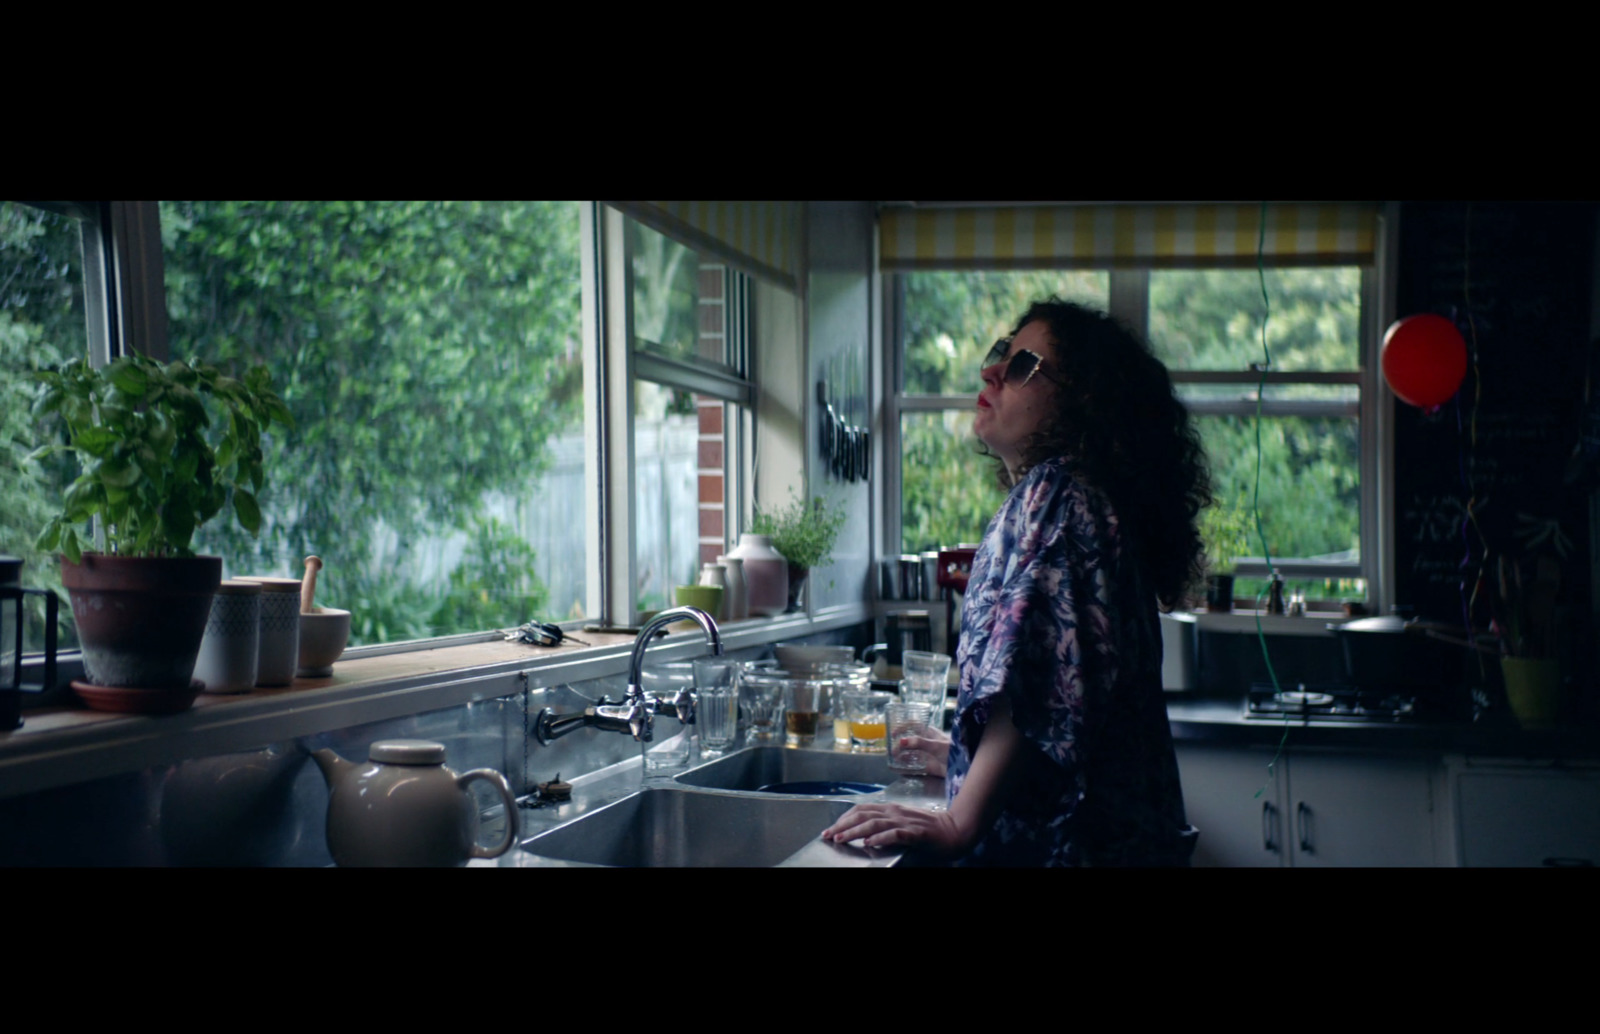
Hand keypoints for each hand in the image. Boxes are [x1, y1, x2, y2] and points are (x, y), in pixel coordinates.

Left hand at [821, 802, 966, 855]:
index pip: (861, 809)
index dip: (843, 818)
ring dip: (854, 831)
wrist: (955, 830)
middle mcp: (895, 812)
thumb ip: (886, 823)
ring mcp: (905, 822)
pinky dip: (880, 838)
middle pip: (862, 814)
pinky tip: (869, 843)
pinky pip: (895, 834)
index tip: (831, 828)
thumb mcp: (904, 821)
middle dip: (842, 825)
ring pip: (873, 823)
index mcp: (891, 808)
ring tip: (840, 839)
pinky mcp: (916, 833)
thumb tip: (864, 831)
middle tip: (827, 835)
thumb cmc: (930, 828)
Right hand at [897, 725, 949, 777]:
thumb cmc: (953, 751)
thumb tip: (902, 741)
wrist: (962, 767)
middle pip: (910, 742)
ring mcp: (927, 755)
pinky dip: (907, 768)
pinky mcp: (928, 767)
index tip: (893, 734)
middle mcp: (926, 743)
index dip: (902, 728)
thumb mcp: (936, 745)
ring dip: (902, 756)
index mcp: (929, 733)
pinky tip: (899, 769)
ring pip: (911, 755)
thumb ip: (920, 742)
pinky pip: (915, 767)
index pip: (913, 726)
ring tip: (894, 760)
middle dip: (900, 746)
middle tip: (892, 752)